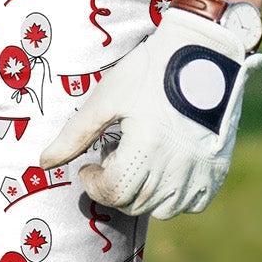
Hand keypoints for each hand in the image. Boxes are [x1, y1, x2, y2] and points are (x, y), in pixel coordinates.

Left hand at [39, 2, 261, 219]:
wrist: (204, 53)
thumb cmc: (150, 70)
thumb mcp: (107, 98)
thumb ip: (75, 134)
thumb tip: (44, 163)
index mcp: (146, 147)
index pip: (113, 192)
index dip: (93, 184)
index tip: (89, 165)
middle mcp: (176, 166)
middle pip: (134, 203)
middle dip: (114, 185)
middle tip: (114, 154)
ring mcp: (200, 170)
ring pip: (162, 209)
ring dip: (142, 193)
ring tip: (139, 160)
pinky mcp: (217, 169)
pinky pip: (192, 203)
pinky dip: (174, 196)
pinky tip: (165, 168)